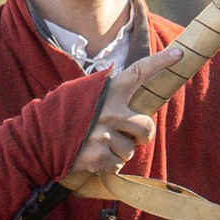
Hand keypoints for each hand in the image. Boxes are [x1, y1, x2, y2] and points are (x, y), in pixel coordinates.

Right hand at [69, 47, 184, 178]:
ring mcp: (104, 133)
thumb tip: (137, 107)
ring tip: (99, 145)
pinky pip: (117, 165)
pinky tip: (92, 156)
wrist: (37, 139)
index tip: (181, 54)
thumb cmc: (66, 117)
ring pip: (130, 151)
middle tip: (129, 137)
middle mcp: (109, 109)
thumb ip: (109, 96)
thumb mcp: (85, 95)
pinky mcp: (98, 156)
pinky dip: (108, 165)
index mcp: (108, 89)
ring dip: (119, 153)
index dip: (161, 62)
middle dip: (142, 136)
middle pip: (146, 127)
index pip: (139, 72)